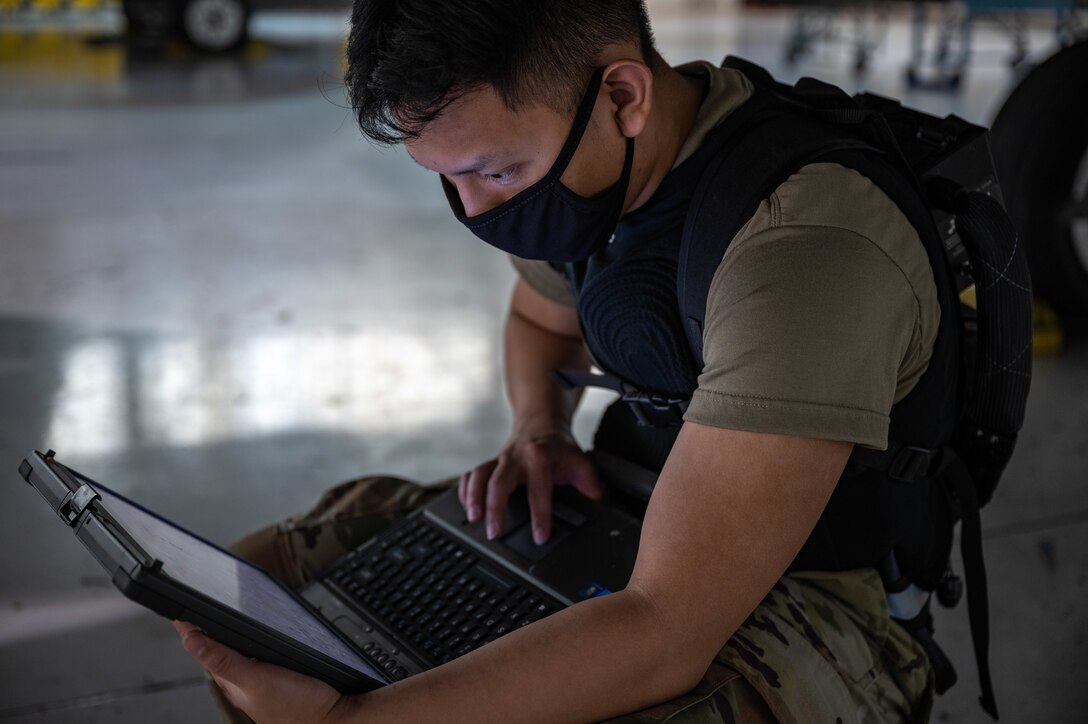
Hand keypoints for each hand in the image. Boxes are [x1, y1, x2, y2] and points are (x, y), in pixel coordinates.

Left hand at [173, 621, 353, 723]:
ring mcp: (264, 678)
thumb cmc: (298, 707)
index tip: (177, 608)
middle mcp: (245, 679)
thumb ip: (225, 661)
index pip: (203, 647)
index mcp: (232, 680)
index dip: (190, 627)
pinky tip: (260, 634)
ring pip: (242, 649)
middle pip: (221, 647)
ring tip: (219, 615)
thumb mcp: (257, 680)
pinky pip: (261, 653)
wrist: (336, 717)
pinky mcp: (282, 674)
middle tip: (196, 605)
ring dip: (232, 632)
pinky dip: (255, 639)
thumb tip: (191, 639)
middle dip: (209, 627)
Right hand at [459, 427, 601, 543]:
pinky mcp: (488, 462)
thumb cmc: (558, 447)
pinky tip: (465, 506)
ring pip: (479, 474)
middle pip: (499, 481)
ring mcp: (499, 458)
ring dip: (473, 497)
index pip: (539, 489)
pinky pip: (470, 474)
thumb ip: (589, 483)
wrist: (540, 423)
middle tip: (494, 532)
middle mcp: (515, 456)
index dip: (540, 514)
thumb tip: (596, 502)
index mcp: (539, 457)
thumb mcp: (580, 461)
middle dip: (495, 507)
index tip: (540, 536)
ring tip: (473, 518)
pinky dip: (465, 490)